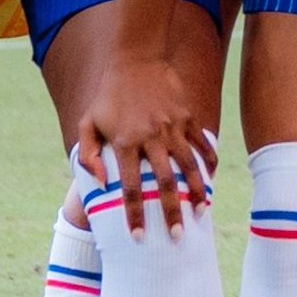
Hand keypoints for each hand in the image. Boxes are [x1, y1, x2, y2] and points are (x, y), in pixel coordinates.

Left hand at [71, 53, 215, 235]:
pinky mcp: (188, 118)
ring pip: (188, 167)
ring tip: (200, 213)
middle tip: (176, 236)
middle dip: (170, 212)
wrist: (137, 59)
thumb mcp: (88, 122)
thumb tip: (101, 183)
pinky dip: (207, 164)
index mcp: (124, 142)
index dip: (134, 214)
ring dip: (195, 192)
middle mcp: (151, 138)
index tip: (138, 236)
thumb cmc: (109, 96)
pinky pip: (201, 145)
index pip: (128, 187)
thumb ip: (88, 155)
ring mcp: (172, 127)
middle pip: (162, 183)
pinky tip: (209, 180)